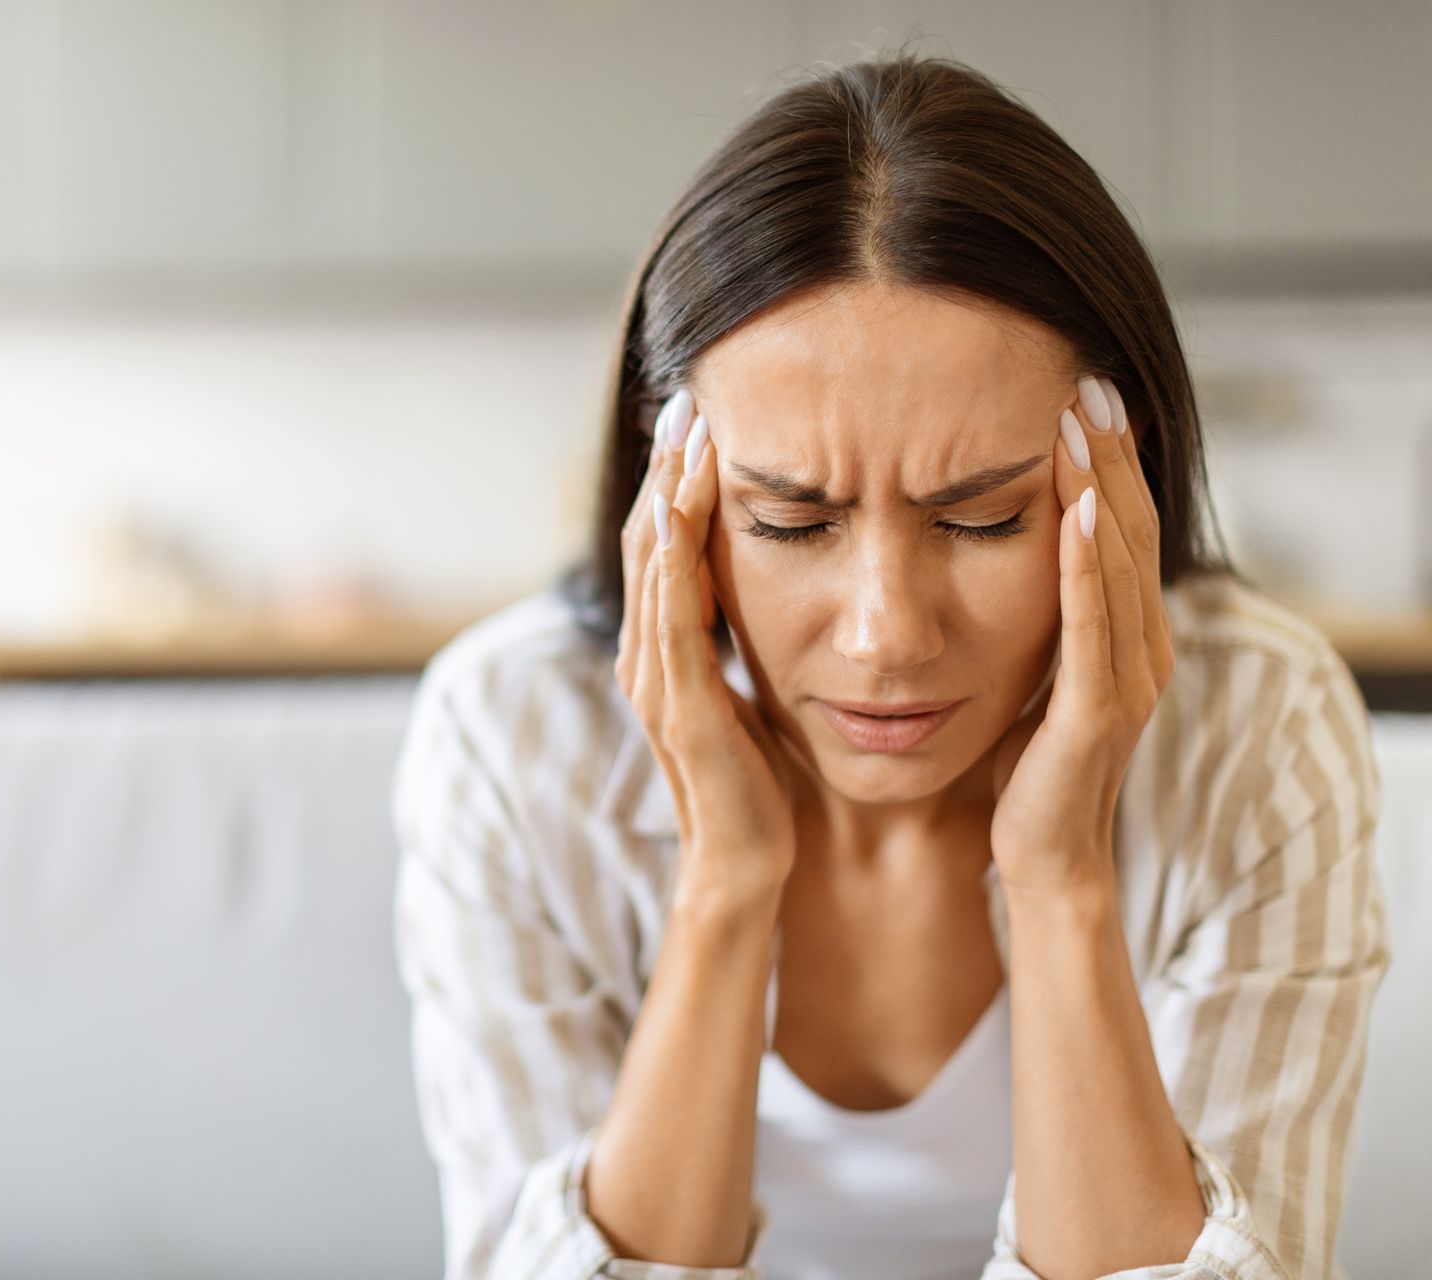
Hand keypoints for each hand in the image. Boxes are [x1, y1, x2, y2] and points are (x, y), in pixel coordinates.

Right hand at [616, 389, 800, 907]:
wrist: (751, 869)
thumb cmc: (763, 788)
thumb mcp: (757, 697)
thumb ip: (754, 645)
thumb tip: (785, 589)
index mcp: (667, 652)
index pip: (665, 547)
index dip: (676, 481)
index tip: (701, 417)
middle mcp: (648, 658)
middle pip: (647, 540)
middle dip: (665, 468)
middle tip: (686, 396)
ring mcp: (657, 681)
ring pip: (652, 565)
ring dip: (666, 493)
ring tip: (687, 430)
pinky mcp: (682, 705)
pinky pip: (673, 613)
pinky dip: (674, 554)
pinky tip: (682, 504)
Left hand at [988, 374, 1174, 899]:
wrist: (1042, 859)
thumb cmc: (1025, 767)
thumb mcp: (1028, 670)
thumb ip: (1032, 615)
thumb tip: (997, 547)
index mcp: (1125, 633)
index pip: (1119, 526)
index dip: (1104, 459)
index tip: (1075, 391)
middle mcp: (1141, 647)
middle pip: (1130, 528)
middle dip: (1109, 453)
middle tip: (1086, 377)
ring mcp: (1128, 679)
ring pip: (1121, 563)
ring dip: (1102, 488)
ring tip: (1082, 420)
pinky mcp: (1099, 712)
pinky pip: (1094, 625)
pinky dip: (1088, 566)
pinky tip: (1076, 513)